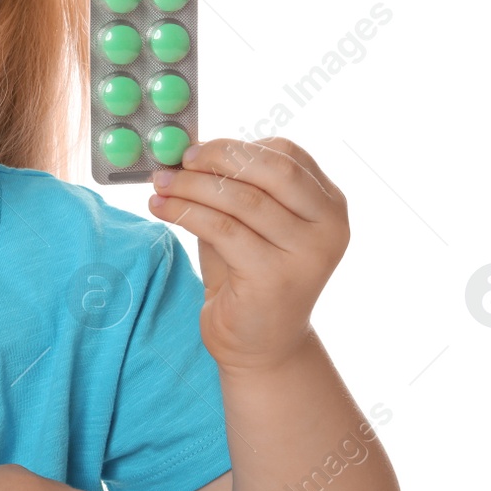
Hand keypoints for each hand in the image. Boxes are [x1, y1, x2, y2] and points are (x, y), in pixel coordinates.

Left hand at [147, 136, 348, 373]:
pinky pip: (223, 229)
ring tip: (161, 185)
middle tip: (178, 162)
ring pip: (242, 199)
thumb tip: (188, 147)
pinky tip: (161, 209)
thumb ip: (233, 186)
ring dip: (191, 186)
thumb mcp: (248, 222)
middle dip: (217, 159)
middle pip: (271, 170)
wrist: (260, 345)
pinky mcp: (275, 278)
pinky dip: (186, 212)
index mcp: (329, 205)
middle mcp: (328, 228)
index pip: (287, 154)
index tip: (195, 150)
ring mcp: (307, 254)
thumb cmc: (248, 275)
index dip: (237, 146)